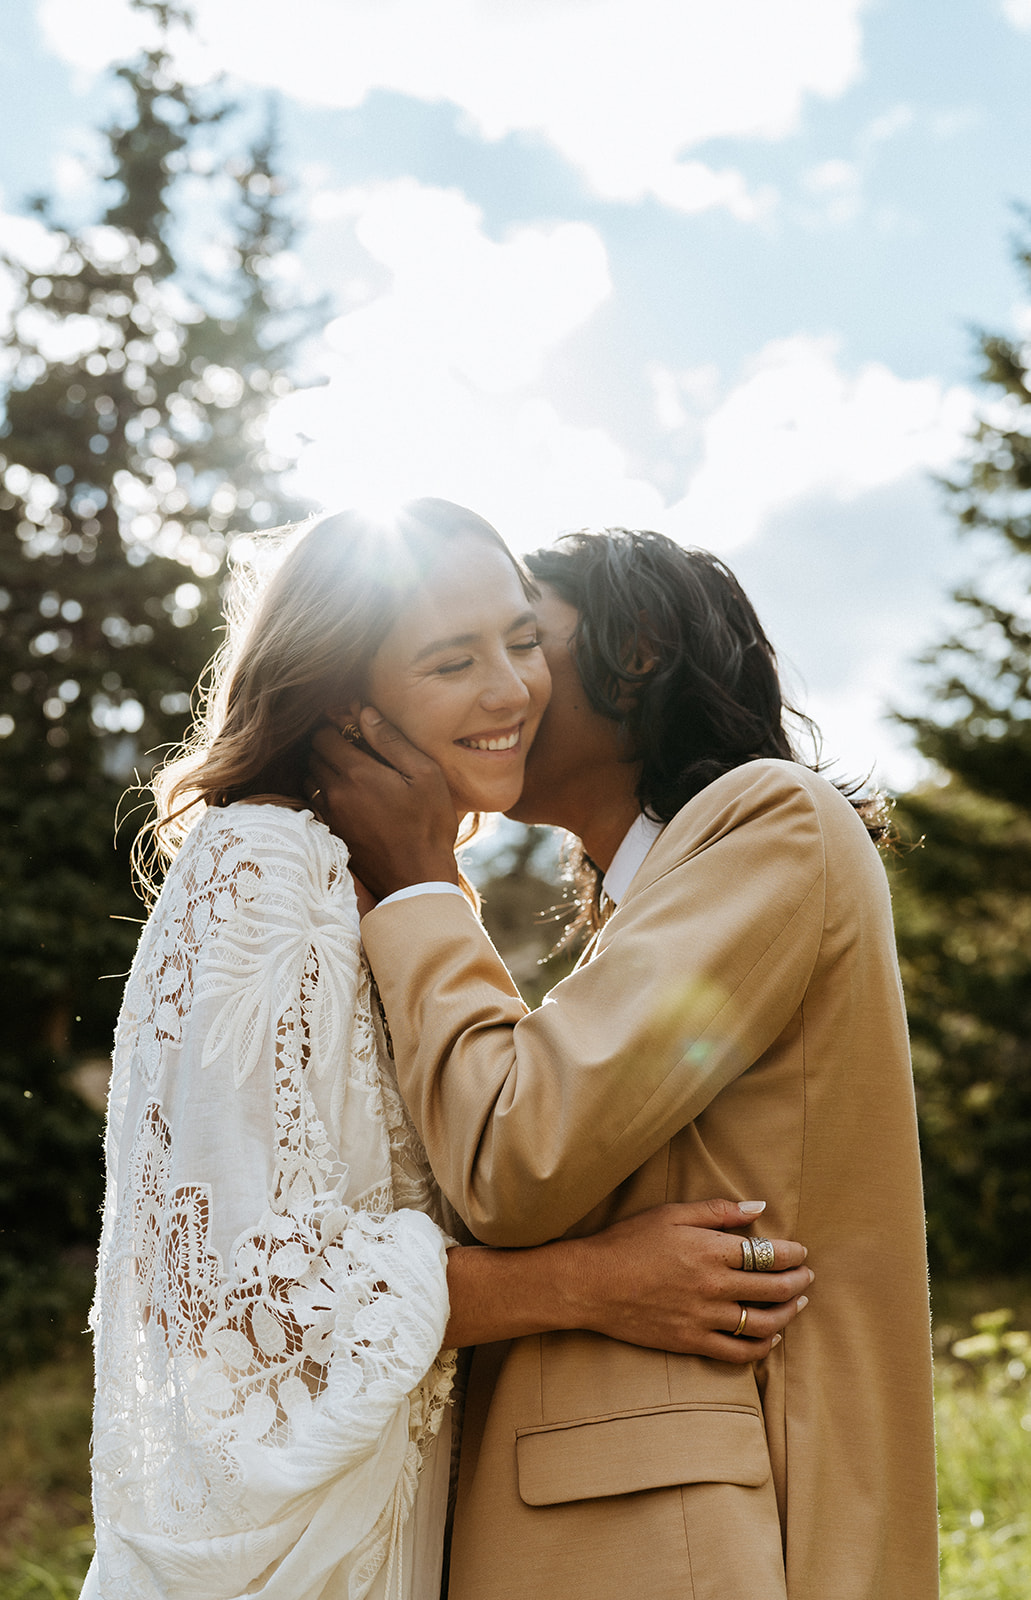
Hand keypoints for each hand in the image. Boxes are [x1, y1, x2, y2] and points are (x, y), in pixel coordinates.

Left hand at [308, 709, 460, 899]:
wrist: (416, 879)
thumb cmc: (428, 825)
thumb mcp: (425, 775)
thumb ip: (391, 741)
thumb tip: (365, 712)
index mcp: (358, 772)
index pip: (323, 735)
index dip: (334, 727)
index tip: (351, 729)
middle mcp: (336, 792)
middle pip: (312, 755)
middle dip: (327, 746)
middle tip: (351, 748)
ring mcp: (330, 815)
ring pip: (309, 779)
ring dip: (322, 770)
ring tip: (348, 772)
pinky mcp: (331, 832)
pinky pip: (313, 803)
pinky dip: (322, 793)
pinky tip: (347, 797)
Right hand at [568, 1199, 811, 1362]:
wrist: (592, 1284)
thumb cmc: (628, 1242)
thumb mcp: (671, 1214)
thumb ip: (718, 1211)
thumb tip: (758, 1207)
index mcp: (711, 1250)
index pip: (769, 1254)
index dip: (792, 1255)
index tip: (800, 1252)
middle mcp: (714, 1286)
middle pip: (773, 1289)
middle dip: (797, 1282)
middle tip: (806, 1277)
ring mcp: (704, 1317)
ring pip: (763, 1323)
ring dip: (787, 1314)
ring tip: (796, 1305)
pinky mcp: (692, 1342)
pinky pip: (738, 1352)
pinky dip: (761, 1348)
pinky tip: (770, 1338)